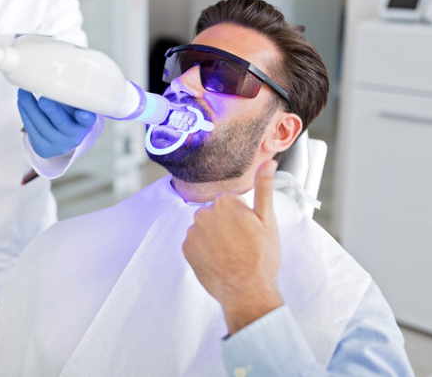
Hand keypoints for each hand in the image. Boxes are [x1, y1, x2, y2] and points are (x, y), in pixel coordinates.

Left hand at [18, 89, 96, 157]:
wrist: (62, 138)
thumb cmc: (69, 115)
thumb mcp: (74, 106)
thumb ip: (70, 95)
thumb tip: (53, 73)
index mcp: (85, 124)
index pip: (88, 120)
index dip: (85, 117)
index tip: (82, 112)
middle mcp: (75, 136)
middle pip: (62, 123)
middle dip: (51, 110)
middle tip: (43, 98)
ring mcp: (59, 144)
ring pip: (42, 126)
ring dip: (30, 107)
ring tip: (23, 92)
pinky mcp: (43, 148)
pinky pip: (31, 131)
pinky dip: (25, 114)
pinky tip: (22, 102)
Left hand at [182, 160, 282, 334]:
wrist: (247, 292)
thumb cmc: (261, 257)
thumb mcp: (267, 220)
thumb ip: (264, 188)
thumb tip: (268, 163)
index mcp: (224, 202)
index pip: (230, 202)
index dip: (242, 216)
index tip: (249, 230)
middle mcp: (203, 213)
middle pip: (216, 213)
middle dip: (226, 224)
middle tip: (241, 243)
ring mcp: (193, 232)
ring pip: (205, 228)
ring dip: (214, 237)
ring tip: (230, 253)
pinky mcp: (186, 250)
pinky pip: (195, 243)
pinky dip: (204, 250)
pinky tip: (218, 260)